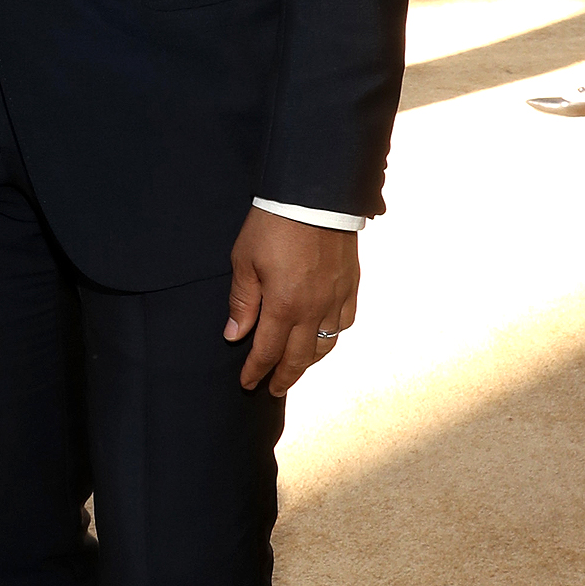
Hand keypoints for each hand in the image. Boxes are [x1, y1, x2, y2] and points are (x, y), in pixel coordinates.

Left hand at [225, 207, 359, 396]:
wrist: (315, 195)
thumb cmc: (274, 225)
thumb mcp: (244, 261)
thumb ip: (242, 302)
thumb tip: (234, 335)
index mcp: (284, 306)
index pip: (267, 352)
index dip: (256, 371)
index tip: (247, 383)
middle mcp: (314, 310)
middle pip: (299, 358)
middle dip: (283, 377)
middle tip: (272, 390)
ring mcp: (336, 298)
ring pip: (326, 345)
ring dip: (309, 362)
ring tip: (296, 368)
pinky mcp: (350, 285)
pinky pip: (345, 322)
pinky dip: (333, 336)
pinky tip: (324, 337)